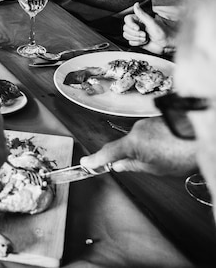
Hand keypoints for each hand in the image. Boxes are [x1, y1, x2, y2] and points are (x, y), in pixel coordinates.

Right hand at [80, 117, 197, 175]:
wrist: (202, 135)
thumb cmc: (182, 153)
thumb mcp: (154, 168)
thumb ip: (132, 166)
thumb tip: (119, 165)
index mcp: (132, 142)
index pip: (108, 152)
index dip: (96, 159)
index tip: (86, 163)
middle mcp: (136, 129)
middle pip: (124, 145)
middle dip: (129, 156)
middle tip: (143, 165)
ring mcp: (146, 123)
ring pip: (138, 139)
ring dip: (146, 148)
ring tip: (165, 157)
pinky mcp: (156, 120)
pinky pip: (148, 133)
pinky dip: (153, 142)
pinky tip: (168, 148)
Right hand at [123, 3, 170, 54]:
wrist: (166, 44)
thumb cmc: (162, 33)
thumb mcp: (151, 22)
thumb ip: (141, 13)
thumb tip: (136, 4)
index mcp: (139, 19)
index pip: (127, 20)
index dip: (131, 25)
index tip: (138, 28)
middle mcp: (137, 25)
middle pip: (126, 28)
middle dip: (135, 33)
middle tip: (144, 34)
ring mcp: (137, 33)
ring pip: (126, 35)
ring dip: (136, 38)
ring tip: (145, 37)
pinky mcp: (137, 40)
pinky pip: (130, 42)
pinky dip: (137, 43)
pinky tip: (144, 41)